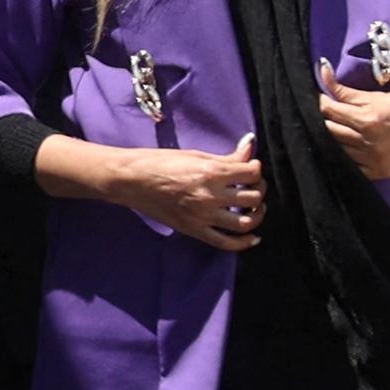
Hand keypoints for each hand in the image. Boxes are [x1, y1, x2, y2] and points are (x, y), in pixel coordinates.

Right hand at [105, 139, 267, 250]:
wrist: (131, 180)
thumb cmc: (159, 162)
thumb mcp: (195, 155)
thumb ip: (225, 157)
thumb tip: (249, 146)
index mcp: (211, 172)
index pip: (251, 173)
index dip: (255, 169)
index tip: (249, 168)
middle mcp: (210, 196)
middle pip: (253, 197)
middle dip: (258, 189)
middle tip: (251, 186)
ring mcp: (202, 216)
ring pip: (246, 222)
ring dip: (257, 214)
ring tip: (254, 208)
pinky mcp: (194, 230)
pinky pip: (226, 242)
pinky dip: (244, 243)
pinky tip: (252, 237)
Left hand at [317, 66, 389, 182]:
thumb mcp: (376, 96)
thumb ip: (345, 90)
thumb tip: (323, 72)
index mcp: (369, 121)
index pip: (330, 111)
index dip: (321, 101)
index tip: (320, 97)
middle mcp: (370, 143)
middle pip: (330, 131)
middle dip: (325, 120)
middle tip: (327, 112)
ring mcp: (375, 161)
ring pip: (337, 149)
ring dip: (333, 138)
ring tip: (338, 127)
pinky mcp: (380, 173)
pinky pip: (351, 165)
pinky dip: (346, 155)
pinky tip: (349, 144)